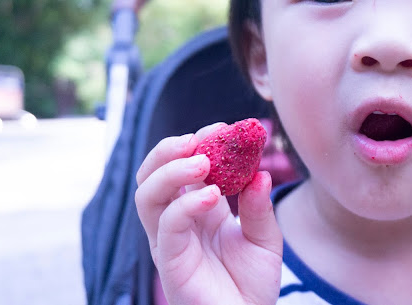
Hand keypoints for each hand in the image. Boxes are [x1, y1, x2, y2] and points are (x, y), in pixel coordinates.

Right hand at [135, 123, 282, 304]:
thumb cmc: (252, 284)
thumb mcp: (265, 239)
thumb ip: (258, 207)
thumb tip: (260, 172)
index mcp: (197, 209)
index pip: (182, 167)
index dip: (198, 143)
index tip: (223, 128)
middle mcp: (177, 221)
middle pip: (152, 175)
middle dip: (169, 149)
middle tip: (200, 138)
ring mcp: (170, 240)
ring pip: (147, 195)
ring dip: (171, 170)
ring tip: (203, 161)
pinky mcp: (171, 261)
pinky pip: (167, 225)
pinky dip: (186, 204)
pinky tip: (212, 195)